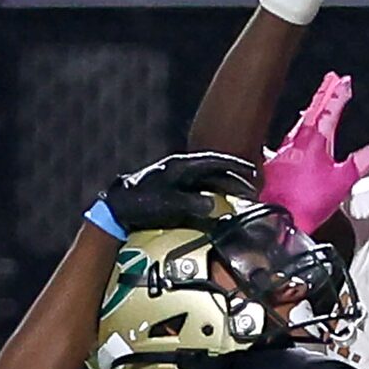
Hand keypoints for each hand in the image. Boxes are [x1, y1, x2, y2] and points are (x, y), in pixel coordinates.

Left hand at [99, 151, 255, 234]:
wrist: (117, 207)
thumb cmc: (139, 202)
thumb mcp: (166, 203)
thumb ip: (190, 204)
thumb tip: (213, 205)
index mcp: (180, 166)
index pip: (214, 161)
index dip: (234, 166)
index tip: (251, 171)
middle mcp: (180, 169)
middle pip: (213, 170)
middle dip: (233, 178)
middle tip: (250, 188)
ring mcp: (177, 179)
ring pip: (207, 180)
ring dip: (223, 186)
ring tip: (239, 195)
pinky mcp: (173, 190)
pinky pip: (198, 189)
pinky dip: (212, 194)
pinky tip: (219, 203)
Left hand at [258, 72, 368, 233]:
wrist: (280, 219)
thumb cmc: (307, 203)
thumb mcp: (343, 182)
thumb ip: (361, 162)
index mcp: (314, 141)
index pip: (328, 111)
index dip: (338, 95)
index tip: (343, 82)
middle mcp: (297, 143)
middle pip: (312, 112)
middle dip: (323, 94)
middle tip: (330, 79)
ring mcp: (284, 153)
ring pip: (299, 125)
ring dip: (310, 111)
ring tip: (317, 103)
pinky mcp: (276, 165)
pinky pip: (289, 140)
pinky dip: (298, 131)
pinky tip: (299, 135)